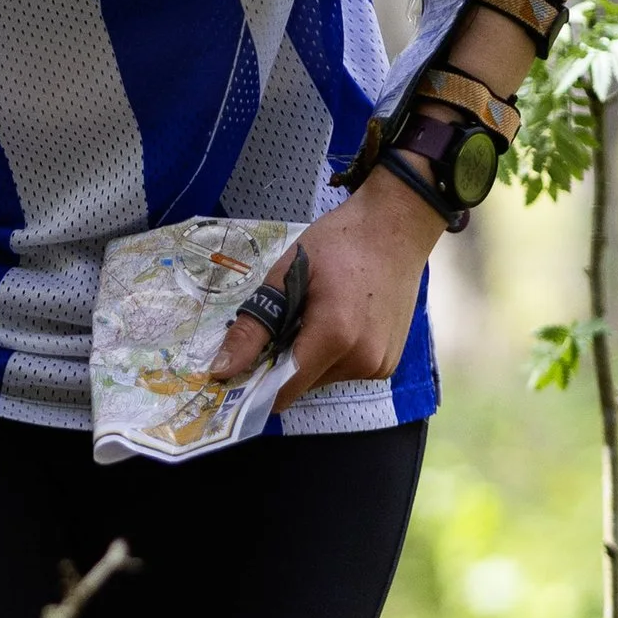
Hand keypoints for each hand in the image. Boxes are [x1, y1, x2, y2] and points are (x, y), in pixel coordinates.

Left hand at [210, 167, 440, 410]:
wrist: (396, 227)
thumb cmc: (339, 242)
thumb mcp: (287, 275)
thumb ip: (253, 328)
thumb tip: (221, 370)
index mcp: (334, 336)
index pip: (283, 390)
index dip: (256, 383)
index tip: (240, 367)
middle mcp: (361, 360)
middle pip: (301, 384)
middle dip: (283, 361)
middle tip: (285, 320)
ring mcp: (379, 364)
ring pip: (322, 378)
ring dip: (309, 357)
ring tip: (317, 314)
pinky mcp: (389, 363)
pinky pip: (345, 370)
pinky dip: (332, 354)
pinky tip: (340, 320)